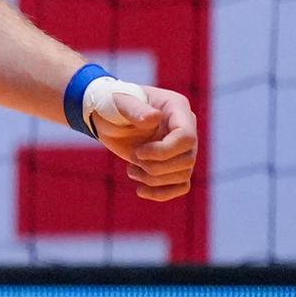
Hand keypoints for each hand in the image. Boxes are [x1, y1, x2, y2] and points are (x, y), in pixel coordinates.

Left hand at [89, 84, 198, 201]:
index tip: (138, 153)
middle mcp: (185, 128)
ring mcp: (181, 148)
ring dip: (154, 179)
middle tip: (133, 158)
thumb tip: (155, 117)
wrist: (107, 117)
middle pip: (187, 160)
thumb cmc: (113, 104)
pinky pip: (180, 186)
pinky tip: (141, 191)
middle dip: (156, 166)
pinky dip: (162, 193)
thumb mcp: (119, 103)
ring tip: (130, 170)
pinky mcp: (173, 164)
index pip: (186, 137)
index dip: (164, 151)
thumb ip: (136, 109)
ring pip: (182, 175)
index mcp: (177, 108)